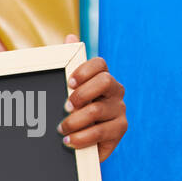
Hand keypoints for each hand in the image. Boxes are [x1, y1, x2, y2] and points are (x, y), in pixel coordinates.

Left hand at [59, 35, 126, 160]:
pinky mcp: (120, 129)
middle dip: (81, 94)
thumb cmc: (71, 113)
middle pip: (105, 81)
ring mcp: (119, 110)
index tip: (68, 83)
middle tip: (65, 107)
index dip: (84, 71)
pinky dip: (81, 137)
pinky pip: (101, 132)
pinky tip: (69, 141)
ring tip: (61, 129)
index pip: (100, 64)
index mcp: (101, 78)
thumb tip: (70, 37)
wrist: (78, 144)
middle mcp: (114, 91)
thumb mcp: (64, 92)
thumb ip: (66, 66)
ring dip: (74, 121)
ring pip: (98, 109)